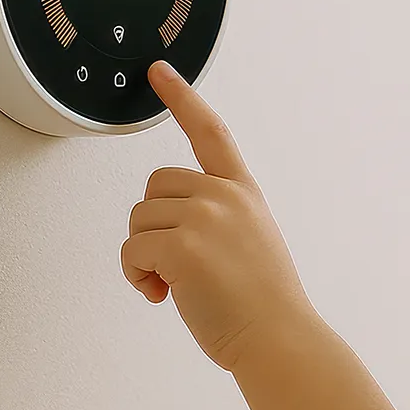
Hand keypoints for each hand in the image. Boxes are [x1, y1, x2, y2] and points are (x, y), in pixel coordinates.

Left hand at [121, 61, 313, 370]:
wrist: (278, 338)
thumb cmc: (265, 304)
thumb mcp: (251, 241)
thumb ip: (218, 217)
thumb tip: (169, 227)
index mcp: (242, 192)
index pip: (210, 132)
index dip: (182, 98)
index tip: (159, 71)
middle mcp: (224, 196)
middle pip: (153, 187)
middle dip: (153, 225)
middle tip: (177, 265)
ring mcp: (204, 217)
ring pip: (137, 220)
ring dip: (144, 255)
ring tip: (176, 285)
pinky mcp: (181, 245)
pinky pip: (131, 250)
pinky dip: (137, 276)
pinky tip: (164, 295)